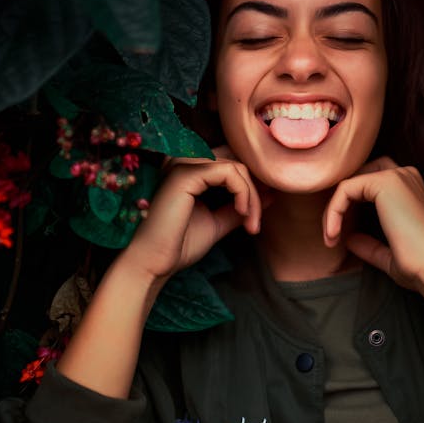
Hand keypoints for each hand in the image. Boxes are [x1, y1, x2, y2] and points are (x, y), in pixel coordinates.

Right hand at [124, 147, 268, 282]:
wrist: (153, 263)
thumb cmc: (178, 244)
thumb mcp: (218, 221)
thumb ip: (240, 206)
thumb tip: (271, 193)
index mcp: (189, 168)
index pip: (232, 160)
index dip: (253, 182)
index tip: (259, 212)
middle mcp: (184, 159)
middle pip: (238, 159)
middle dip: (256, 189)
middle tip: (256, 221)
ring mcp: (183, 163)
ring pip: (237, 166)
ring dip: (252, 196)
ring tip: (251, 223)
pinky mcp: (185, 173)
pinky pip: (230, 172)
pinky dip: (244, 193)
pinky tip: (242, 213)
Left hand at [323, 156, 423, 359]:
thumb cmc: (418, 265)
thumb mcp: (389, 254)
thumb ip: (369, 245)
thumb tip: (350, 239)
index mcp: (410, 188)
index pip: (369, 184)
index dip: (349, 206)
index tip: (338, 238)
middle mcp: (405, 175)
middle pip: (358, 176)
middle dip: (340, 202)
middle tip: (331, 234)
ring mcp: (396, 176)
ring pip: (349, 182)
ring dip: (333, 210)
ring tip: (330, 237)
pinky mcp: (384, 182)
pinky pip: (345, 188)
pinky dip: (334, 211)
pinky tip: (334, 234)